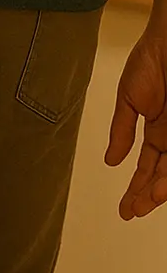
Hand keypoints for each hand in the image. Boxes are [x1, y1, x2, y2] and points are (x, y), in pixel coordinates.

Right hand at [107, 22, 166, 219]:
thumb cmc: (151, 61)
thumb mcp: (128, 99)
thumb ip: (121, 130)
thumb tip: (110, 162)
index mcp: (156, 130)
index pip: (146, 166)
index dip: (135, 188)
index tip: (125, 209)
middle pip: (161, 174)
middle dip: (146, 194)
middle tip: (133, 211)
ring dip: (161, 187)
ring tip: (147, 201)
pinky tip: (161, 185)